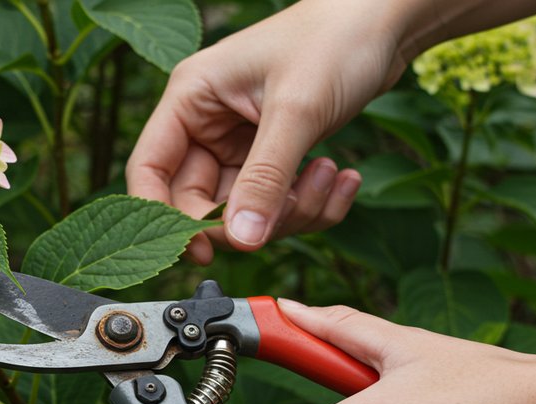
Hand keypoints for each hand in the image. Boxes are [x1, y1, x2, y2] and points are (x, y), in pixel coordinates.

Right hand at [126, 0, 415, 263]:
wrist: (385, 22)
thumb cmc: (334, 40)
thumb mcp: (297, 110)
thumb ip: (265, 179)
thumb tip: (241, 240)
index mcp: (191, 98)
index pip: (149, 170)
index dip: (164, 217)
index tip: (199, 250)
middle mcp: (206, 122)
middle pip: (199, 202)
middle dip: (250, 216)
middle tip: (292, 208)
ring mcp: (238, 141)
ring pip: (243, 209)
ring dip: (292, 209)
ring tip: (330, 174)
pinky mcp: (271, 154)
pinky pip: (276, 202)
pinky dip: (311, 203)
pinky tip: (341, 176)